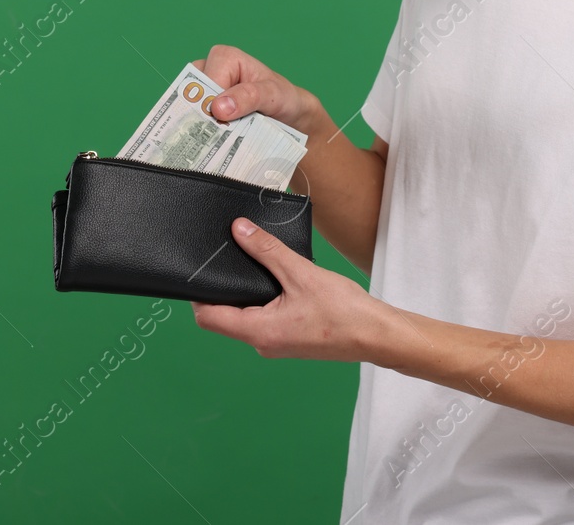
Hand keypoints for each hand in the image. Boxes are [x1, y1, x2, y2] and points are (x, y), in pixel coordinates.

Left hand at [191, 217, 390, 362]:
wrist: (377, 335)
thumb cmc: (344, 311)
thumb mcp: (301, 273)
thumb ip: (267, 250)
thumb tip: (238, 230)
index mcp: (259, 331)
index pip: (208, 318)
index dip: (197, 294)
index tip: (200, 269)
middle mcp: (262, 343)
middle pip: (224, 318)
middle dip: (222, 289)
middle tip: (226, 257)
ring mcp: (277, 344)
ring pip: (245, 318)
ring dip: (245, 293)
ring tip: (253, 263)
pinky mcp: (290, 339)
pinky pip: (265, 320)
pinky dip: (263, 300)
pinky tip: (278, 280)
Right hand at [192, 45, 311, 132]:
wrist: (289, 114)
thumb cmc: (281, 96)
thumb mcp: (272, 94)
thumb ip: (248, 96)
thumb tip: (218, 108)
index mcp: (223, 58)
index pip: (205, 83)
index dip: (209, 104)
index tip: (222, 123)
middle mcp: (209, 71)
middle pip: (192, 96)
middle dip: (202, 118)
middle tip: (216, 138)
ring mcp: (204, 91)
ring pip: (190, 111)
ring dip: (201, 129)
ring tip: (215, 144)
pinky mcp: (205, 110)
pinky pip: (195, 122)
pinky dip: (203, 135)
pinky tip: (211, 147)